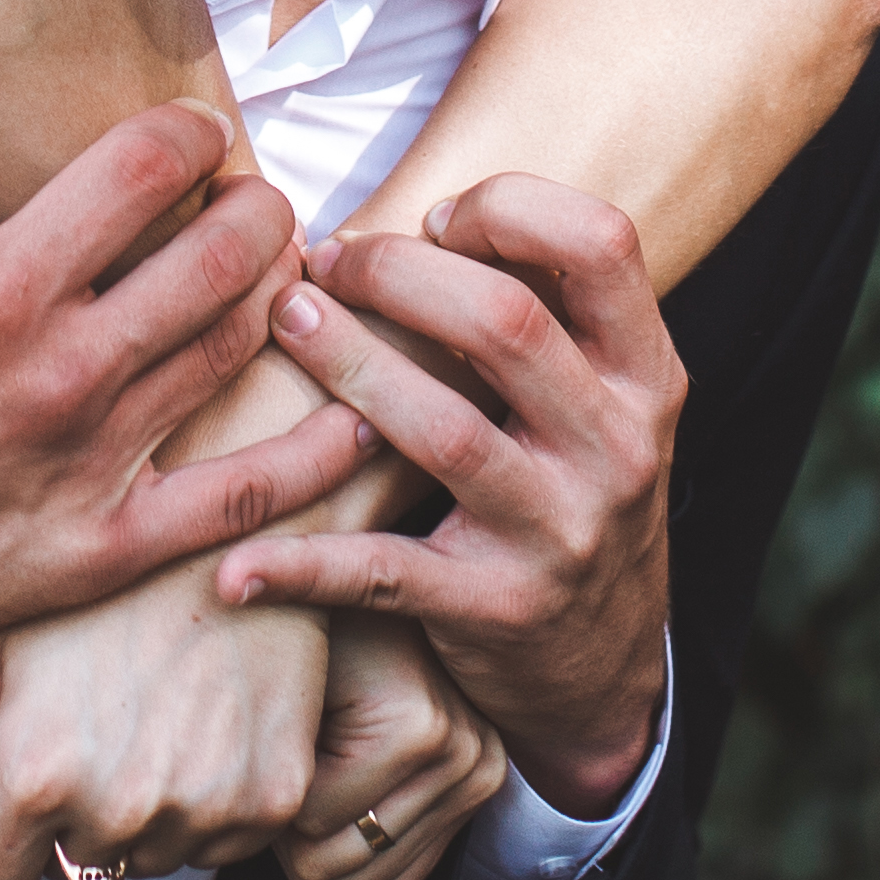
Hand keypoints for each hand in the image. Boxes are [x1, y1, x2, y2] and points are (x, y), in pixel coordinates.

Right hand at [0, 60, 367, 691]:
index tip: (192, 132)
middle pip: (219, 259)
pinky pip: (242, 497)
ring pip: (239, 352)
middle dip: (259, 207)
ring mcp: (92, 468)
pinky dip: (315, 455)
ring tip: (285, 265)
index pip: (142, 171)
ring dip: (284, 295)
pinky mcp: (108, 550)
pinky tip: (361, 413)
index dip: (186, 132)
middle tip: (256, 196)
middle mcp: (58, 376)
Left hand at [0, 555, 331, 879]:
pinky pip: (218, 846)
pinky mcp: (272, 802)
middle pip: (77, 871)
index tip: (16, 812)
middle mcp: (120, 805)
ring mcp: (203, 808)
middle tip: (96, 724)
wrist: (231, 527)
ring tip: (151, 715)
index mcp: (36, 771)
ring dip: (142, 814)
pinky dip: (207, 803)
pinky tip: (201, 724)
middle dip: (73, 818)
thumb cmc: (103, 577)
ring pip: (149, 859)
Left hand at [211, 177, 680, 817]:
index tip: (431, 218)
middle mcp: (617, 450)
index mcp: (646, 376)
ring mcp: (560, 534)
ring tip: (284, 323)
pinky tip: (234, 561)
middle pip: (506, 323)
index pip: (601, 244)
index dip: (508, 207)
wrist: (602, 672)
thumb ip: (545, 315)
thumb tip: (422, 213)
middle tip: (324, 263)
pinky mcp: (495, 611)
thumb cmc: (570, 494)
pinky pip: (383, 576)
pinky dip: (301, 565)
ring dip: (348, 364)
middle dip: (396, 274)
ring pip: (442, 431)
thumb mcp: (601, 404)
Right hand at [279, 614, 510, 879]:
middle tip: (291, 734)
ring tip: (294, 710)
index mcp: (465, 781)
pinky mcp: (416, 725)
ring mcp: (455, 748)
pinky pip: (315, 816)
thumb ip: (330, 873)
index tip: (297, 764)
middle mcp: (477, 768)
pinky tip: (293, 690)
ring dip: (279, 799)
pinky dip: (278, 767)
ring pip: (323, 859)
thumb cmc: (303, 649)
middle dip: (287, 831)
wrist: (298, 545)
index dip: (297, 854)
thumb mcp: (321, 771)